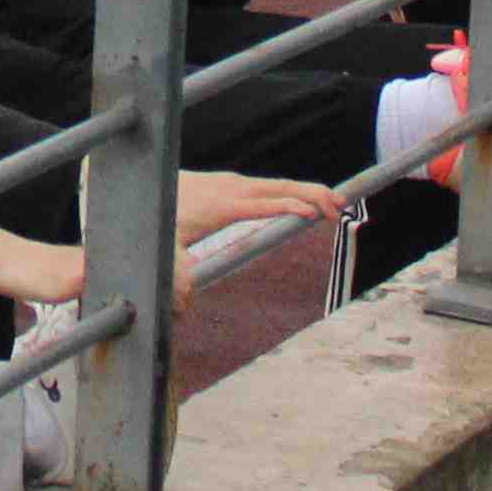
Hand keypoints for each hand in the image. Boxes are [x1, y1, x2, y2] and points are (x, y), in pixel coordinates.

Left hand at [165, 171, 337, 295]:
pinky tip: (308, 200)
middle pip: (279, 188)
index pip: (263, 204)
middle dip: (312, 193)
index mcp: (222, 206)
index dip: (289, 207)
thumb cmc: (162, 219)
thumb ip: (176, 279)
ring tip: (335, 202)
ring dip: (309, 191)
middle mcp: (232, 189)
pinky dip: (294, 191)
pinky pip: (270, 187)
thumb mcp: (165, 251)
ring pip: (278, 185)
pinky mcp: (234, 183)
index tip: (314, 213)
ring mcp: (235, 183)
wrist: (151, 185)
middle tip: (340, 205)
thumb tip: (185, 307)